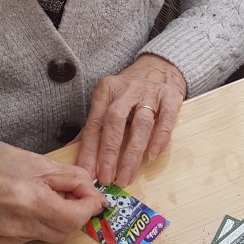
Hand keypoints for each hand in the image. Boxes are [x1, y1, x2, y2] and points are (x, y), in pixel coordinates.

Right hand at [0, 136, 104, 243]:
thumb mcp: (28, 158)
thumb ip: (63, 175)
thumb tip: (88, 185)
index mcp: (29, 201)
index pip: (75, 217)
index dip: (90, 206)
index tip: (93, 194)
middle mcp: (20, 227)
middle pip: (66, 232)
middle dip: (76, 214)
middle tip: (74, 192)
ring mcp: (8, 240)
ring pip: (49, 236)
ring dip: (57, 218)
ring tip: (45, 193)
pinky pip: (30, 237)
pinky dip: (37, 222)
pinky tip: (23, 203)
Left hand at [77, 54, 186, 186]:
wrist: (158, 66)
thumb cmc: (129, 90)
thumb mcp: (108, 100)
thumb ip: (94, 124)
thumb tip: (73, 150)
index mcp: (106, 91)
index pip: (94, 124)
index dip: (90, 151)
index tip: (89, 173)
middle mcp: (126, 90)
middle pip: (115, 122)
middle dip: (109, 153)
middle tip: (107, 177)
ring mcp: (149, 92)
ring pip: (140, 124)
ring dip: (132, 153)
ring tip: (127, 175)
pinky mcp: (170, 96)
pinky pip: (165, 118)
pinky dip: (160, 137)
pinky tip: (153, 154)